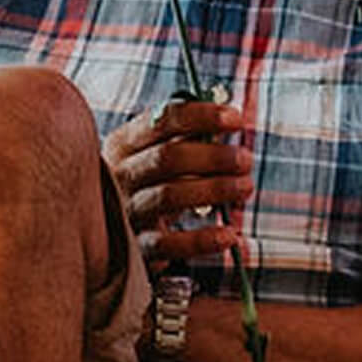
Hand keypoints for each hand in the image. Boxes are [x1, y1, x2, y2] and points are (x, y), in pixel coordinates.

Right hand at [103, 95, 252, 267]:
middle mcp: (121, 174)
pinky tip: (229, 235)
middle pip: (167, 158)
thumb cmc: (151, 181)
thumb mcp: (158, 153)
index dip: (202, 116)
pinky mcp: (137, 245)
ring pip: (170, 195)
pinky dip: (201, 240)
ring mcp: (127, 210)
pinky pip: (169, 244)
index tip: (236, 118)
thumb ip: (186, 135)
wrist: (116, 228)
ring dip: (214, 189)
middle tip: (245, 159)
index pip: (161, 120)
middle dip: (213, 156)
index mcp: (125, 143)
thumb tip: (229, 119)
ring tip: (245, 187)